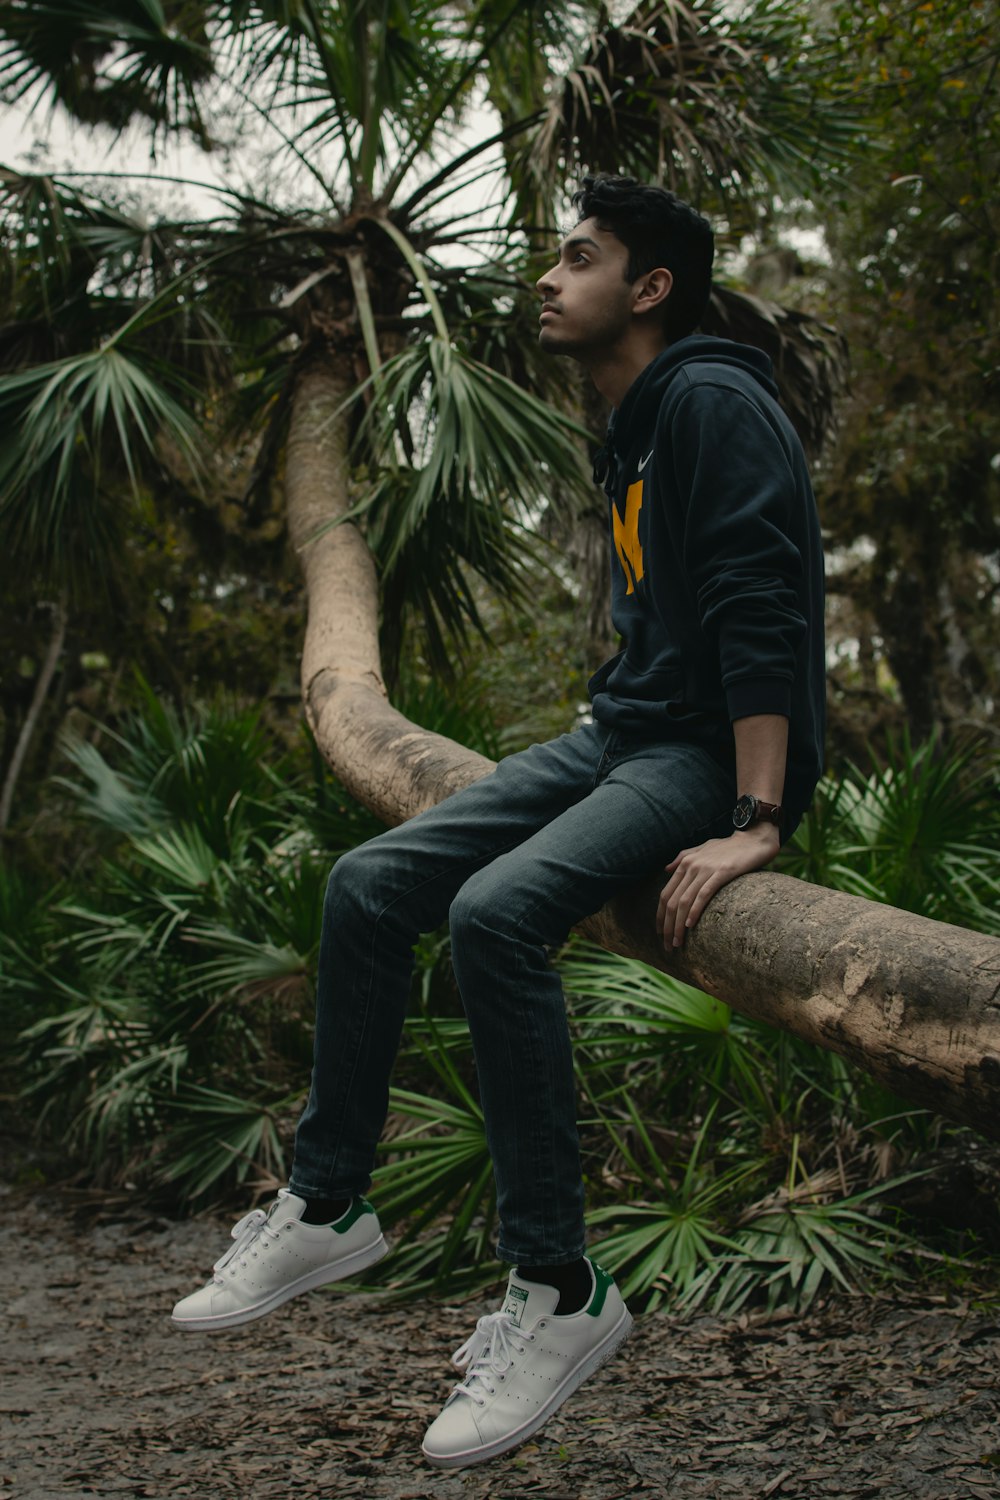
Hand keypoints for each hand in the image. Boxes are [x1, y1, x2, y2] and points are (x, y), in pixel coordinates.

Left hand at [657, 824, 780, 948]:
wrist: (754, 838)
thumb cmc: (729, 846)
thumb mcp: (703, 848)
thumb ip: (683, 857)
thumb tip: (666, 869)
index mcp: (684, 862)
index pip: (665, 894)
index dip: (660, 915)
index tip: (659, 933)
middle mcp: (691, 865)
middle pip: (672, 901)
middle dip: (667, 926)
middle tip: (668, 946)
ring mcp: (706, 869)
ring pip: (685, 901)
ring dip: (678, 925)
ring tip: (678, 943)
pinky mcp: (723, 872)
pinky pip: (703, 894)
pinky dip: (695, 911)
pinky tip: (690, 926)